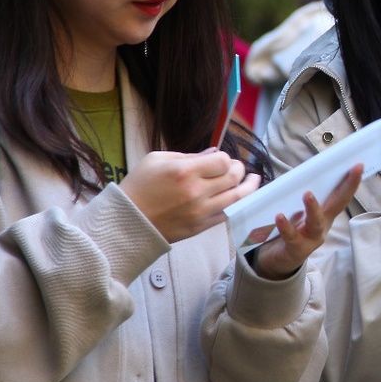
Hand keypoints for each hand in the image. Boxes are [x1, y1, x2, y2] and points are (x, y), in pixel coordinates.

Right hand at [121, 149, 260, 242]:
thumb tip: (215, 153)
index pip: (223, 162)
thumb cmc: (138, 186)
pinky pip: (227, 215)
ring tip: (254, 179)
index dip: (226, 159)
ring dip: (249, 187)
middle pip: (233, 178)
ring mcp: (200, 212)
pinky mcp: (200, 227)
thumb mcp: (157, 159)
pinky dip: (237, 205)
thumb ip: (189, 155)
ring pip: (237, 198)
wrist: (126, 221)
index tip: (221, 160)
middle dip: (239, 170)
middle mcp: (196, 192)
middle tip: (238, 168)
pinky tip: (241, 198)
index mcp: (185, 172)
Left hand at [252, 166, 362, 279]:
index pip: (340, 195)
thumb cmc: (288, 229)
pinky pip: (292, 237)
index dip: (350, 181)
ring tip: (308, 194)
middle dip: (347, 187)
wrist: (277, 259)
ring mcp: (311, 238)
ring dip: (313, 208)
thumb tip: (268, 173)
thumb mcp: (293, 210)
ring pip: (315, 223)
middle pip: (337, 205)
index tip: (358, 165)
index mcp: (324, 213)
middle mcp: (322, 224)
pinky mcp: (296, 249)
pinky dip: (286, 226)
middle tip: (353, 170)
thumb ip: (290, 192)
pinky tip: (280, 216)